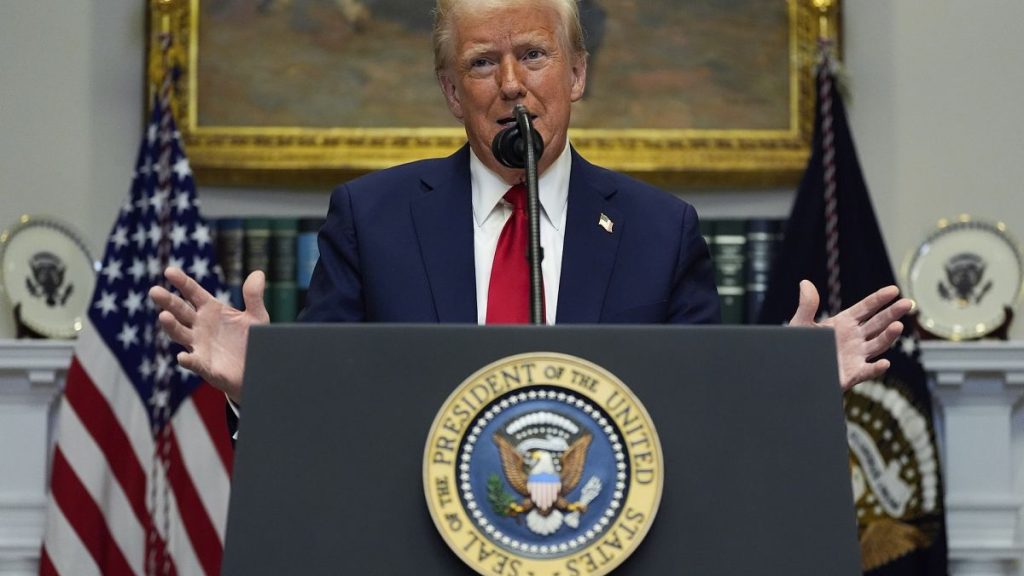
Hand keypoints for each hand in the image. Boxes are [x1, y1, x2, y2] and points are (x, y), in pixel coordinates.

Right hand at [148, 267, 268, 402]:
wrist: (257, 368)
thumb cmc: (253, 340)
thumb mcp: (257, 317)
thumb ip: (253, 297)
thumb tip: (258, 273)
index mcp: (211, 310)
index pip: (193, 293)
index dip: (182, 282)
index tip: (169, 271)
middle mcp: (200, 326)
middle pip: (180, 311)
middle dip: (167, 301)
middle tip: (154, 291)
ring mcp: (199, 345)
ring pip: (180, 334)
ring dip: (171, 326)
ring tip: (164, 316)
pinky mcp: (205, 366)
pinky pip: (194, 362)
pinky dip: (187, 360)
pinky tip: (182, 357)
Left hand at [789, 280, 911, 390]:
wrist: (794, 369)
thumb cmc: (799, 345)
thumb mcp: (801, 324)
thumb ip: (807, 305)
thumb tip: (805, 283)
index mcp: (844, 322)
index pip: (866, 308)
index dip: (879, 299)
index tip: (894, 290)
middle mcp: (855, 337)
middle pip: (878, 323)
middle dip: (892, 313)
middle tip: (907, 303)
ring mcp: (856, 355)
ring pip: (878, 344)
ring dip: (888, 336)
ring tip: (898, 326)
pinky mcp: (852, 373)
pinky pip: (868, 371)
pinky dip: (877, 368)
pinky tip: (884, 363)